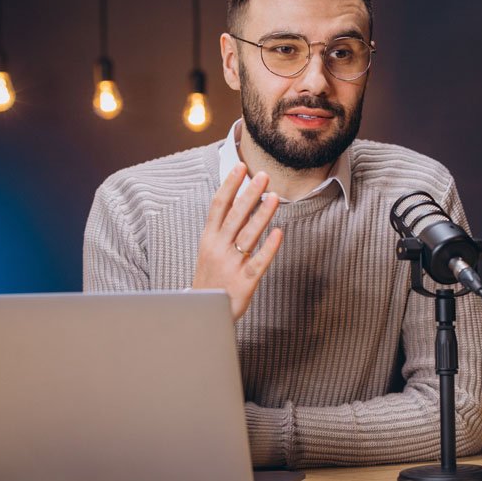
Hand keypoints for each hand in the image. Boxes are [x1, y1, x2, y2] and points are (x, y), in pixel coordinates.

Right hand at [192, 163, 282, 320]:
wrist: (202, 314)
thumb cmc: (211, 277)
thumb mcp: (210, 249)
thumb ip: (224, 226)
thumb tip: (239, 198)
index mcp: (208, 238)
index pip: (219, 206)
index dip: (230, 185)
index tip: (240, 166)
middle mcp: (218, 249)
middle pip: (235, 216)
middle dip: (249, 194)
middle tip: (263, 175)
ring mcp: (230, 266)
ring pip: (247, 235)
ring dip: (261, 215)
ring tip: (274, 197)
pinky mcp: (243, 283)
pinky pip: (258, 263)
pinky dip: (269, 248)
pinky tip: (279, 233)